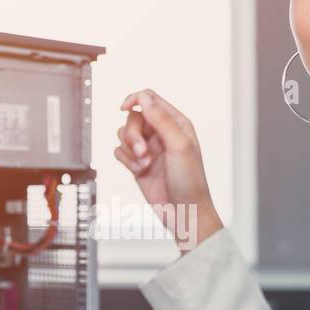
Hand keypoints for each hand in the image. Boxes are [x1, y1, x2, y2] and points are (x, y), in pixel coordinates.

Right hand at [116, 89, 224, 252]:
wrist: (184, 212)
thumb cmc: (190, 181)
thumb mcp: (179, 145)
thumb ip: (161, 119)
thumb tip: (143, 97)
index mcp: (176, 123)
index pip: (150, 99)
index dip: (134, 99)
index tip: (124, 108)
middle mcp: (161, 133)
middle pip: (133, 118)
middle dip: (133, 134)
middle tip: (142, 152)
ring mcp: (148, 148)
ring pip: (124, 134)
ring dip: (130, 149)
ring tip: (143, 164)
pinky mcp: (137, 163)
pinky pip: (120, 151)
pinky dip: (125, 160)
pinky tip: (138, 170)